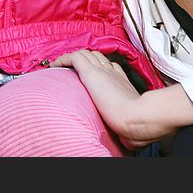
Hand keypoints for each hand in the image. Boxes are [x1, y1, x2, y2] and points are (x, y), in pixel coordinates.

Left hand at [52, 50, 192, 149]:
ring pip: (85, 54)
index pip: (112, 67)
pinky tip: (54, 65)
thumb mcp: (131, 124)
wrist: (137, 118)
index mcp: (123, 83)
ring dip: (73, 58)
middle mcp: (113, 73)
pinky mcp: (91, 72)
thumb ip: (127, 129)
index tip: (94, 77)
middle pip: (98, 57)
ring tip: (62, 66)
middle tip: (74, 69)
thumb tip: (126, 139)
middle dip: (87, 60)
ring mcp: (102, 71)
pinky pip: (73, 57)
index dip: (102, 68)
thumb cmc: (138, 125)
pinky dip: (63, 59)